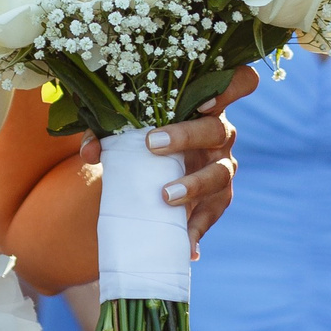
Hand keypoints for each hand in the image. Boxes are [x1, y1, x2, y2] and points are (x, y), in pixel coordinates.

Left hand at [77, 67, 253, 255]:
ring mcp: (223, 167)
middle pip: (217, 130)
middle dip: (186, 136)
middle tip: (151, 145)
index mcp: (204, 104)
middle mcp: (220, 133)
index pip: (239, 83)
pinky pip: (213, 214)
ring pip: (220, 174)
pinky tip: (186, 246)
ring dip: (194, 185)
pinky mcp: (218, 199)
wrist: (149, 169)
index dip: (231, 88)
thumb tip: (91, 151)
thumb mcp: (123, 129)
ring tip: (165, 196)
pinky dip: (197, 230)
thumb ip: (104, 133)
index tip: (204, 101)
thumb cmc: (142, 135)